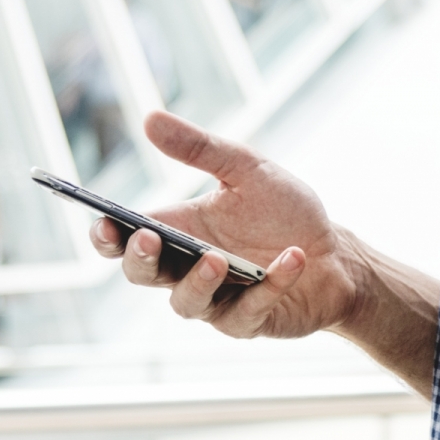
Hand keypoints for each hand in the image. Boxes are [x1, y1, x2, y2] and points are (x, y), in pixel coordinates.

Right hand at [89, 111, 360, 338]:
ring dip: (199, 281)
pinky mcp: (250, 321)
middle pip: (143, 274)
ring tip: (218, 258)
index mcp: (179, 231)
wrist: (336, 253)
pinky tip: (293, 258)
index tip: (103, 222)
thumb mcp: (246, 169)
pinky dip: (271, 284)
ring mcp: (217, 300)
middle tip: (147, 238)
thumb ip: (200, 148)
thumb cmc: (284, 213)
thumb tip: (149, 118)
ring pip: (187, 303)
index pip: (125, 239)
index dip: (106, 236)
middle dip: (139, 259)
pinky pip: (250, 310)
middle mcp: (188, 270)